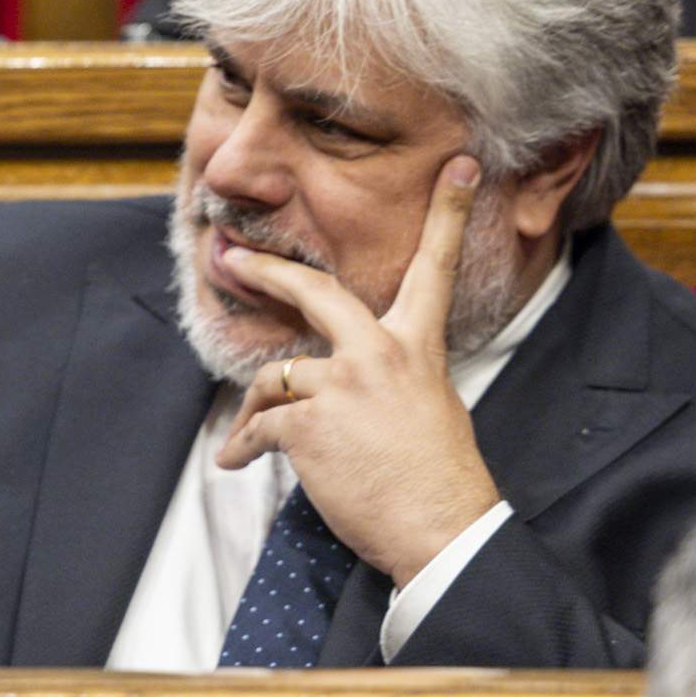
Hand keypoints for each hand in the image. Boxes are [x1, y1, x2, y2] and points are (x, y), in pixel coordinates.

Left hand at [212, 157, 504, 585]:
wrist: (440, 530)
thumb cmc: (438, 480)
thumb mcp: (431, 407)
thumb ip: (393, 376)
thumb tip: (357, 378)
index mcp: (418, 349)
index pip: (435, 269)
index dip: (449, 214)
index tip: (461, 166)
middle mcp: (380, 354)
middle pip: (318, 293)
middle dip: (271, 271)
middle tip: (234, 256)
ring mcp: (342, 384)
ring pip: (276, 374)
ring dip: (258, 408)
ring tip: (246, 439)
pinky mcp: (308, 422)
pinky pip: (260, 423)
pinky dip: (244, 445)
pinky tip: (238, 462)